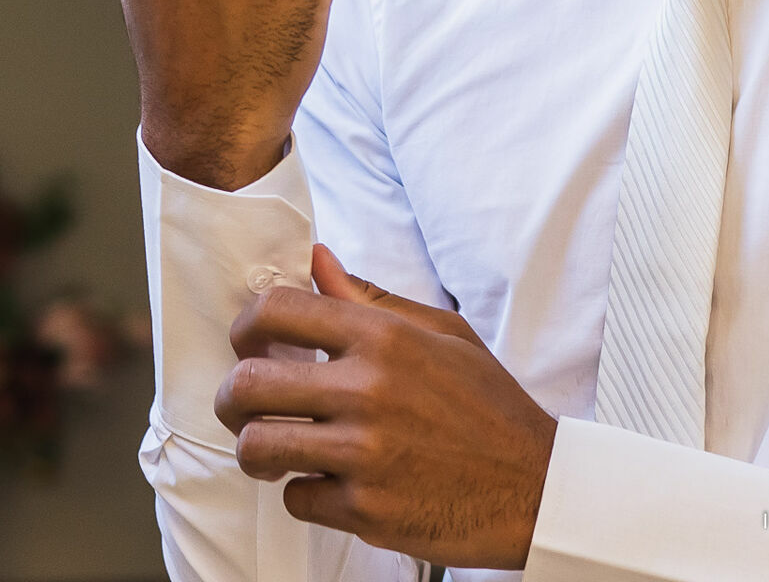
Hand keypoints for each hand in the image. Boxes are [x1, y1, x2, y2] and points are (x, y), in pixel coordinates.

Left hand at [216, 244, 558, 567]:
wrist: (536, 488)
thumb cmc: (489, 407)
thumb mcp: (442, 335)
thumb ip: (371, 298)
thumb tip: (317, 259)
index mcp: (384, 338)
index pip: (278, 310)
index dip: (245, 326)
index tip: (248, 344)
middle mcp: (369, 390)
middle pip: (249, 382)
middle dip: (232, 397)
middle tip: (243, 406)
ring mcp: (365, 453)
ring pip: (257, 446)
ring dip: (257, 450)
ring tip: (274, 450)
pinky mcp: (367, 509)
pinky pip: (297, 498)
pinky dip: (305, 495)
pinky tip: (331, 484)